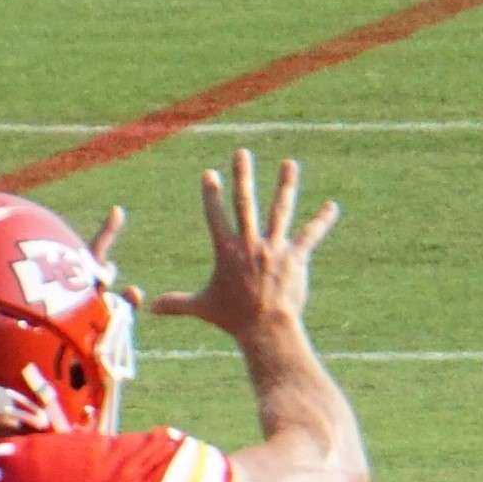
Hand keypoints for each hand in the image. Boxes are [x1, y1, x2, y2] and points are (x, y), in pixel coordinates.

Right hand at [149, 149, 340, 345]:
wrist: (265, 329)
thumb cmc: (234, 320)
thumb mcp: (203, 307)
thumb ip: (177, 303)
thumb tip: (149, 309)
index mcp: (227, 250)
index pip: (216, 215)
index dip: (211, 194)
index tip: (209, 174)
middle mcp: (250, 243)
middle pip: (245, 201)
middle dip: (243, 175)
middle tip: (242, 152)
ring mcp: (274, 248)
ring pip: (280, 209)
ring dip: (285, 185)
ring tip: (290, 163)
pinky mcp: (295, 257)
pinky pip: (310, 235)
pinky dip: (322, 221)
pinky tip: (332, 207)